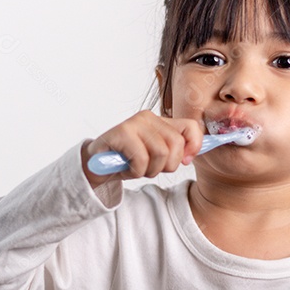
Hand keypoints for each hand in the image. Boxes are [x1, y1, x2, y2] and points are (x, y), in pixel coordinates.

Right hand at [81, 111, 204, 188]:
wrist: (95, 164)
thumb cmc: (127, 160)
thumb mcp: (155, 156)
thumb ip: (174, 152)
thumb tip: (191, 156)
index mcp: (161, 121)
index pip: (191, 127)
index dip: (194, 146)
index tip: (185, 161)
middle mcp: (149, 117)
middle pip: (177, 144)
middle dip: (168, 165)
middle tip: (152, 169)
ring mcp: (134, 123)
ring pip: (161, 153)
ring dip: (150, 170)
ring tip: (138, 169)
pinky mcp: (121, 133)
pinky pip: (142, 159)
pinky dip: (136, 171)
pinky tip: (127, 168)